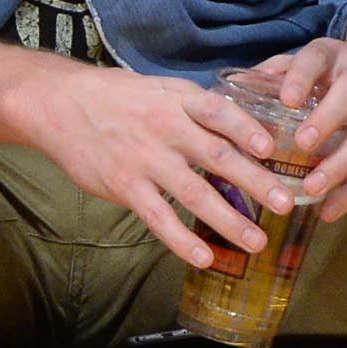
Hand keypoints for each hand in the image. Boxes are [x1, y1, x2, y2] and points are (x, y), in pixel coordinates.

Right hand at [18, 64, 296, 266]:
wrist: (61, 104)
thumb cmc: (121, 98)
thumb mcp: (163, 90)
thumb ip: (201, 110)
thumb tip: (251, 128)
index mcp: (180, 100)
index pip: (220, 112)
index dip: (246, 130)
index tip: (272, 149)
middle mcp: (167, 127)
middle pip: (218, 156)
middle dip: (255, 182)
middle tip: (285, 204)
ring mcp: (146, 158)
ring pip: (194, 193)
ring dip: (229, 219)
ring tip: (256, 241)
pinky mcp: (125, 185)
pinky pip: (158, 218)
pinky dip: (181, 240)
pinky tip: (205, 257)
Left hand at [251, 35, 346, 220]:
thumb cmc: (340, 77)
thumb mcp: (313, 66)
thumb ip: (277, 74)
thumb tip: (233, 87)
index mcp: (334, 55)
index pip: (317, 58)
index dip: (302, 77)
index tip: (286, 100)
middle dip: (328, 118)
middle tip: (302, 144)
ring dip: (342, 162)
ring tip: (313, 188)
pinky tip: (331, 208)